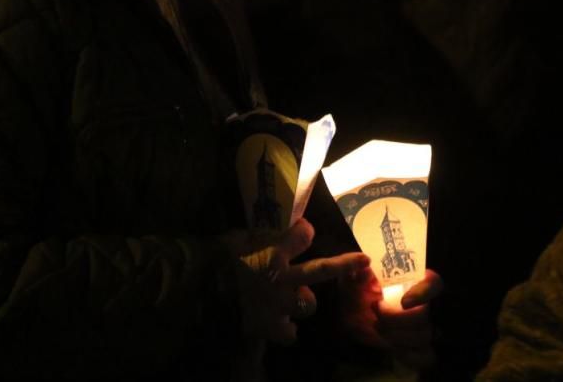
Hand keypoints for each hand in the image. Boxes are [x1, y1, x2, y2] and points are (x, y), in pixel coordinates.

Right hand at [226, 218, 369, 343]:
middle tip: (363, 260)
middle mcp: (284, 277)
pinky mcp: (272, 326)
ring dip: (301, 300)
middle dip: (344, 264)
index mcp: (273, 250)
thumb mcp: (236, 238)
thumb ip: (257, 236)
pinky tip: (280, 323)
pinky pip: (290, 331)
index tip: (304, 230)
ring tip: (289, 298)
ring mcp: (280, 304)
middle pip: (322, 269)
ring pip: (308, 304)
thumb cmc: (215, 260)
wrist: (199, 291)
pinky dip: (286, 328)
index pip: (303, 234)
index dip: (304, 231)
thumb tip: (268, 230)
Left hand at [340, 266, 441, 369]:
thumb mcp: (350, 274)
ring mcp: (420, 327)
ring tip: (378, 329)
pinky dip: (410, 355)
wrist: (345, 315)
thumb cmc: (353, 289)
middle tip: (377, 313)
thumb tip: (365, 260)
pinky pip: (426, 356)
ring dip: (399, 336)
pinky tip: (394, 350)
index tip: (404, 302)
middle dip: (398, 319)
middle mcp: (421, 303)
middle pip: (425, 315)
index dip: (423, 293)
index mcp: (411, 281)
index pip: (434, 284)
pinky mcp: (415, 347)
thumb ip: (355, 265)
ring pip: (425, 335)